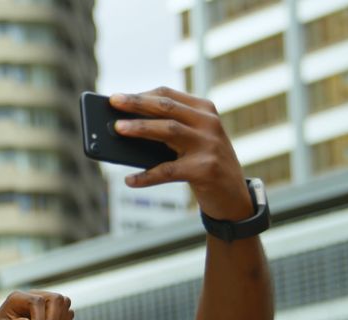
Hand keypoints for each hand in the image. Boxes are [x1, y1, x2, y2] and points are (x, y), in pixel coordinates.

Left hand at [110, 86, 252, 221]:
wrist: (234, 195)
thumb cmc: (203, 164)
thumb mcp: (191, 141)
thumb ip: (167, 131)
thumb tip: (124, 128)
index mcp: (204, 110)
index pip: (168, 96)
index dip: (141, 95)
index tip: (117, 97)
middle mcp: (208, 123)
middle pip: (166, 108)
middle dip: (137, 104)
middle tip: (113, 102)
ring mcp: (208, 145)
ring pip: (169, 130)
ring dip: (140, 128)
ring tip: (117, 128)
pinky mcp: (205, 170)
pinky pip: (168, 171)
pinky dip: (147, 176)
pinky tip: (129, 180)